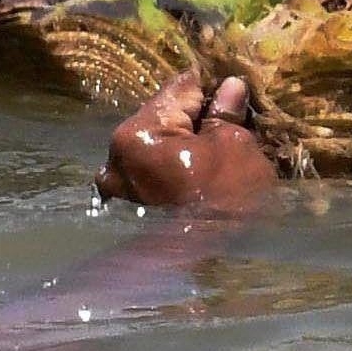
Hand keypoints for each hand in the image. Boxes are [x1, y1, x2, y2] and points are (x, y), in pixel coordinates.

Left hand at [101, 72, 276, 210]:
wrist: (215, 264)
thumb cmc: (224, 199)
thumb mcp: (234, 145)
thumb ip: (225, 113)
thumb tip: (230, 87)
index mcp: (138, 133)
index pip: (179, 89)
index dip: (210, 85)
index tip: (233, 86)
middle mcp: (117, 155)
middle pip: (164, 117)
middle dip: (194, 117)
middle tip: (230, 119)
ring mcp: (120, 185)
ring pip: (158, 144)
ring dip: (183, 142)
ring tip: (217, 149)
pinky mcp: (130, 207)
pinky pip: (154, 170)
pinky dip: (174, 166)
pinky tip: (199, 173)